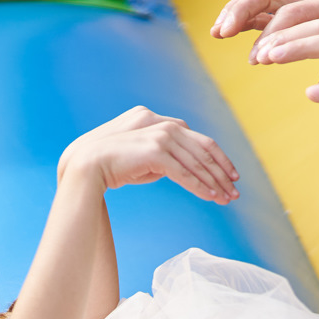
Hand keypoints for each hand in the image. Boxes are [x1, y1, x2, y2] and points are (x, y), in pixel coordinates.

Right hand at [59, 107, 239, 202]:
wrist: (85, 165)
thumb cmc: (112, 164)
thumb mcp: (143, 155)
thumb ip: (165, 155)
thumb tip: (186, 169)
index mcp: (158, 119)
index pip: (198, 138)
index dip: (218, 157)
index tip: (230, 174)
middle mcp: (162, 123)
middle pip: (204, 148)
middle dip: (222, 172)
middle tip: (234, 191)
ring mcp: (159, 135)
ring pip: (197, 162)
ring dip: (214, 182)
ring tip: (225, 199)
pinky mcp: (155, 152)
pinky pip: (184, 173)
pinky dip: (199, 186)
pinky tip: (210, 197)